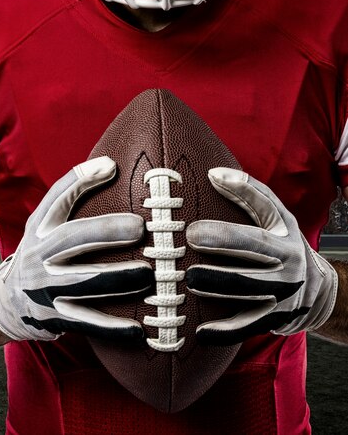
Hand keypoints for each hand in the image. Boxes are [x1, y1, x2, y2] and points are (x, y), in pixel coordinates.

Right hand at [0, 156, 152, 341]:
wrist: (7, 301)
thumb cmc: (40, 252)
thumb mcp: (46, 222)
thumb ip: (74, 192)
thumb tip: (111, 163)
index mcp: (41, 229)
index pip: (57, 198)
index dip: (81, 180)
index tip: (112, 168)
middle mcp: (40, 255)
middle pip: (72, 239)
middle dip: (106, 232)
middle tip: (140, 227)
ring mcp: (47, 288)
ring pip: (85, 282)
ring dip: (119, 278)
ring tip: (149, 275)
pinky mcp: (57, 317)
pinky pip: (88, 322)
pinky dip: (113, 327)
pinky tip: (139, 329)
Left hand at [186, 168, 337, 344]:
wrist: (317, 289)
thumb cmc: (287, 244)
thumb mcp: (278, 216)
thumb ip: (249, 193)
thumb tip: (213, 173)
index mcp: (284, 242)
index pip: (255, 234)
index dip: (226, 229)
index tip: (195, 223)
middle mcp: (287, 272)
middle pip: (249, 267)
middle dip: (217, 261)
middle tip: (186, 255)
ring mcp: (281, 299)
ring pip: (246, 296)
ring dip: (215, 291)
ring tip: (187, 284)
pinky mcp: (273, 322)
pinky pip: (247, 328)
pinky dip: (224, 332)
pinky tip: (200, 332)